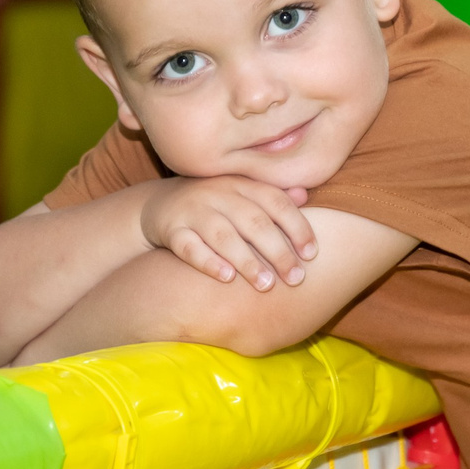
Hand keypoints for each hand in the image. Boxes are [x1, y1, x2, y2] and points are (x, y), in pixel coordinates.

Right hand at [139, 176, 318, 290]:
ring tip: (266, 285)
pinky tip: (226, 277)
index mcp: (242, 183)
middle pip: (253, 221)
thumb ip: (271, 196)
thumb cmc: (213, 204)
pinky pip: (188, 247)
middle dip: (278, 251)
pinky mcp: (171, 230)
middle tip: (296, 278)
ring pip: (223, 235)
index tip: (311, 255)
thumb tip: (304, 194)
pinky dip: (207, 262)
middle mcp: (218, 193)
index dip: (297, 227)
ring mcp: (193, 211)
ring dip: (247, 261)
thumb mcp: (240, 193)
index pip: (275, 201)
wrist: (158, 204)